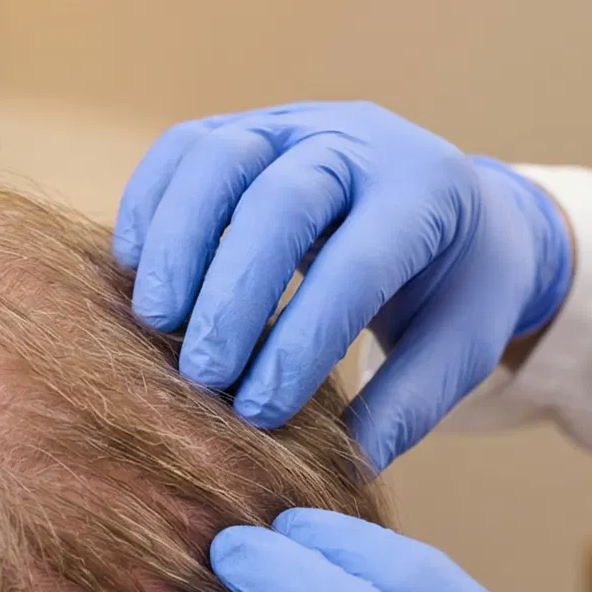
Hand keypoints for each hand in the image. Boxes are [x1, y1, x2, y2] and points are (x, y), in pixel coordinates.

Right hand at [113, 103, 573, 469]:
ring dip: (177, 244)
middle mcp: (358, 140)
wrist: (448, 199)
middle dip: (234, 294)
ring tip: (156, 323)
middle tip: (203, 377)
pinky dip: (149, 208)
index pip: (358, 262)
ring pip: (219, 157)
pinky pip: (180, 150)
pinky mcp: (241, 127)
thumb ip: (406, 404)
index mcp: (426, 191)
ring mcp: (293, 123)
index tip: (260, 412)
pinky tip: (135, 275)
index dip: (304, 339)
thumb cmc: (451, 283)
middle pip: (282, 199)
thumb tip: (343, 468)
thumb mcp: (457, 345)